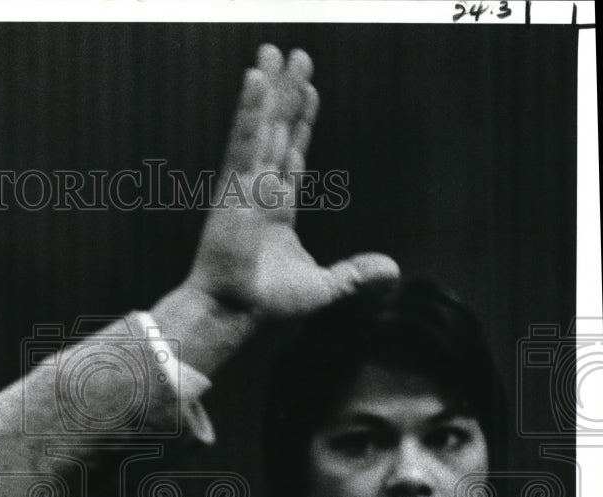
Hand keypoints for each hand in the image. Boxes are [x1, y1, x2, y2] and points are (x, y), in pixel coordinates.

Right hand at [186, 45, 397, 319]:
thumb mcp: (323, 286)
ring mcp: (244, 185)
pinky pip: (244, 140)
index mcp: (275, 209)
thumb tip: (391, 269)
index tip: (309, 92)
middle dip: (286, 93)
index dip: (301, 122)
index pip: (292, 155)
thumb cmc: (266, 305)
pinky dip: (250, 109)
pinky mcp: (234, 187)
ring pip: (262, 126)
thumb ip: (353, 273)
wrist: (234, 315)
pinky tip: (257, 78)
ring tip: (274, 52)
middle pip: (277, 130)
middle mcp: (259, 189)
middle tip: (293, 54)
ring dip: (269, 88)